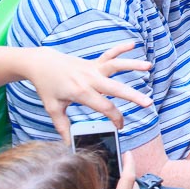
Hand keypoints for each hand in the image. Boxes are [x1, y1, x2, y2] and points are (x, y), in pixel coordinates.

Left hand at [29, 44, 152, 139]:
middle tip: (148, 103)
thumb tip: (70, 144)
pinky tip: (133, 44)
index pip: (104, 107)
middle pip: (115, 88)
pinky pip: (109, 54)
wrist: (41, 64)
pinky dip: (120, 48)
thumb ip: (63, 127)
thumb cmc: (47, 87)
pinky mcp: (92, 62)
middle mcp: (89, 79)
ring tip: (148, 67)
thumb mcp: (53, 108)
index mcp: (80, 92)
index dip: (115, 118)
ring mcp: (92, 68)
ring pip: (115, 66)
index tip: (120, 126)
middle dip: (133, 96)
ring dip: (132, 65)